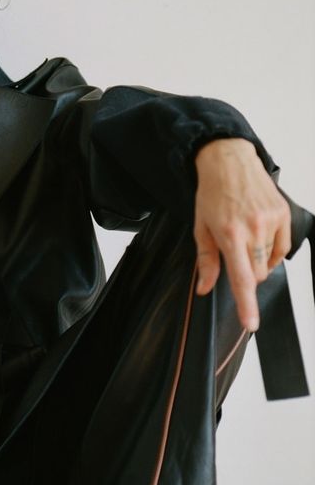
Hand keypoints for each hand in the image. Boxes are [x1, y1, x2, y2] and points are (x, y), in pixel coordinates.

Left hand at [194, 138, 290, 330]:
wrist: (229, 161)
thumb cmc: (211, 195)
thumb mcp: (200, 228)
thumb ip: (206, 260)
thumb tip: (204, 288)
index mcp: (229, 235)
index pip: (241, 278)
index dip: (246, 304)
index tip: (251, 323)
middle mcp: (253, 229)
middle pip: (257, 274)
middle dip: (246, 273)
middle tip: (234, 253)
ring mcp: (271, 221)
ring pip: (269, 262)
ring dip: (258, 260)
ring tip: (245, 237)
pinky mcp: (284, 214)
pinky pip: (283, 248)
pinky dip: (272, 250)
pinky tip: (261, 237)